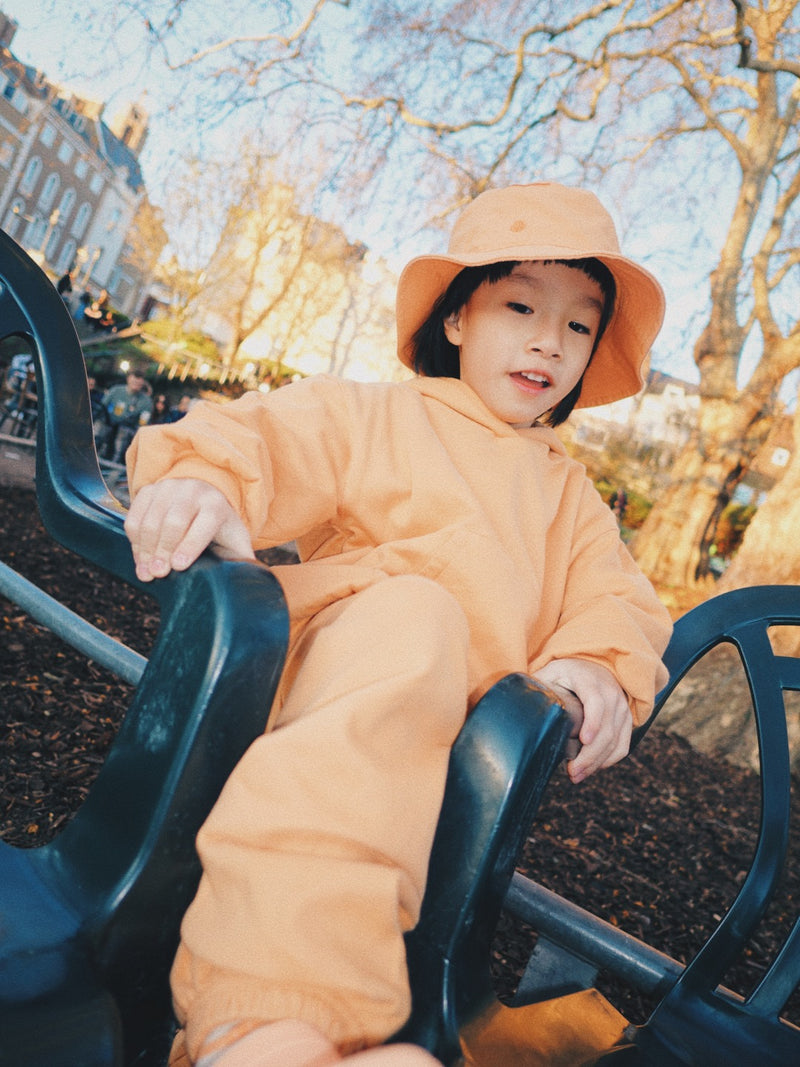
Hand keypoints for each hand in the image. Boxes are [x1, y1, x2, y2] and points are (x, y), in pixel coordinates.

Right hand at [124, 478, 254, 581]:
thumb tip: (250, 583)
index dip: (190, 546)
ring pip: (150, 520)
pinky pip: (134, 516)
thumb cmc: (220, 528)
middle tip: (158, 573)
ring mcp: (168, 488)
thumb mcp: (236, 541)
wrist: (203, 497)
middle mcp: (193, 491)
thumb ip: (243, 561)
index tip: (178, 567)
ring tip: (146, 572)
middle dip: (163, 551)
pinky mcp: (149, 490)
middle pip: (173, 522)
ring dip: (145, 550)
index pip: (204, 524)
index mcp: (217, 505)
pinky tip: (140, 558)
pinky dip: (134, 541)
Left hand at [533, 659, 631, 783]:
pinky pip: (622, 745)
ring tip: (577, 775)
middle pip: (607, 728)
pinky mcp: (626, 720)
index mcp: (589, 680)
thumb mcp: (550, 672)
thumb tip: (519, 707)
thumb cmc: (565, 673)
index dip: (592, 722)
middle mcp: (611, 693)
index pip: (596, 702)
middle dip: (591, 755)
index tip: (584, 741)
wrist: (592, 666)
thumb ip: (539, 687)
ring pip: (616, 740)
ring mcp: (621, 707)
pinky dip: (609, 759)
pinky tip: (593, 767)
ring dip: (598, 762)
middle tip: (573, 773)